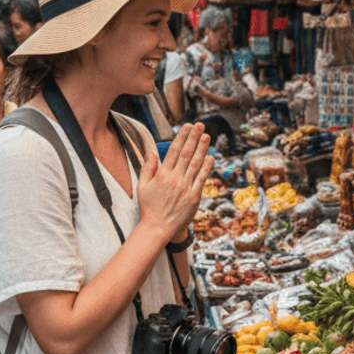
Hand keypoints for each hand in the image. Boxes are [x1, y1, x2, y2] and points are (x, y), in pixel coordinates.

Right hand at [138, 123, 214, 240]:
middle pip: (186, 154)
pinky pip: (202, 179)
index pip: (174, 151)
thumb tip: (151, 152)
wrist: (157, 228)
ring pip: (195, 164)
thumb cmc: (149, 207)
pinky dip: (206, 168)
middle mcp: (175, 179)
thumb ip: (148, 168)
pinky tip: (210, 157)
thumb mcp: (143, 186)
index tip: (188, 126)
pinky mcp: (194, 198)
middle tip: (200, 125)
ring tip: (207, 136)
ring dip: (202, 149)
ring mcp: (186, 188)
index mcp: (162, 175)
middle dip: (194, 138)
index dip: (182, 137)